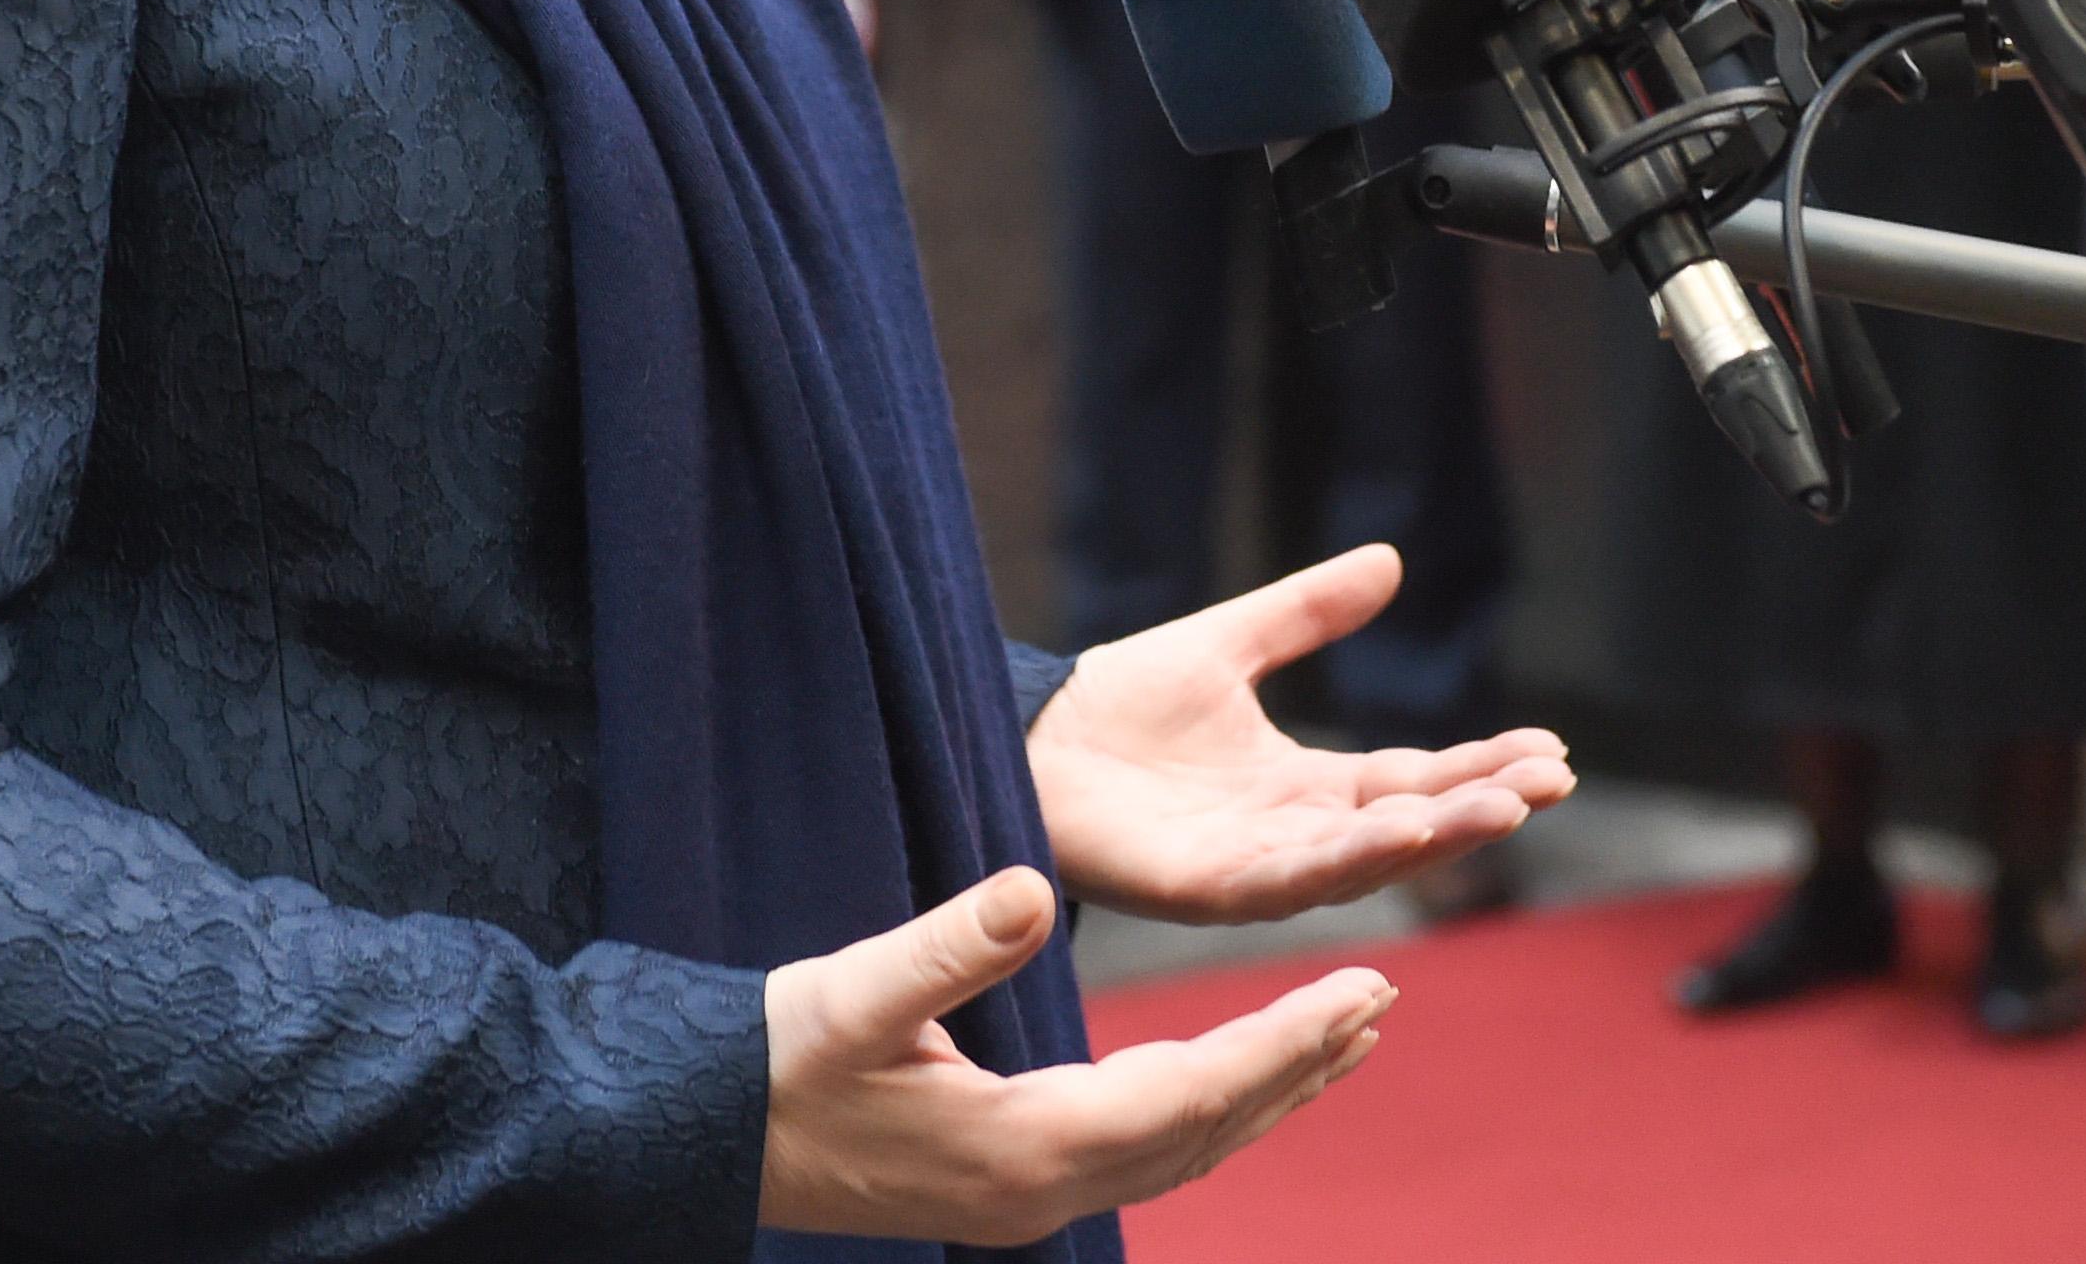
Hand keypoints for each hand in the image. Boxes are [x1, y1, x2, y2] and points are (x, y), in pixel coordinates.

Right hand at [758, 866, 1388, 1241]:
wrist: (702, 1147)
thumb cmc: (770, 1067)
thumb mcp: (849, 995)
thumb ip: (945, 946)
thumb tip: (1030, 886)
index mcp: (1021, 1147)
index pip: (1187, 1094)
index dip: (1280, 1042)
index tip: (1359, 989)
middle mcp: (1043, 1191)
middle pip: (1206, 1128)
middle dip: (1299, 1064)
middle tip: (1383, 996)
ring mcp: (1029, 1199)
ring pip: (1185, 1147)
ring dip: (1269, 1089)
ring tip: (1344, 1031)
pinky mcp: (1014, 1187)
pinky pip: (1147, 1149)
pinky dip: (1212, 1106)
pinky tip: (1238, 1077)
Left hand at [1025, 546, 1569, 925]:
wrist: (1024, 735)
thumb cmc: (1115, 704)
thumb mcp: (1231, 642)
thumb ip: (1307, 611)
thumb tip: (1389, 562)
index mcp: (1302, 785)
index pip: (1412, 780)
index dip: (1479, 767)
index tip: (1554, 751)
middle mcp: (1289, 834)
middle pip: (1405, 826)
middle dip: (1479, 806)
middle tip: (1551, 782)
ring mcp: (1251, 866)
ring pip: (1361, 861)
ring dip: (1433, 837)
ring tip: (1502, 808)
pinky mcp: (1204, 886)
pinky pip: (1287, 879)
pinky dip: (1346, 860)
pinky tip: (1398, 832)